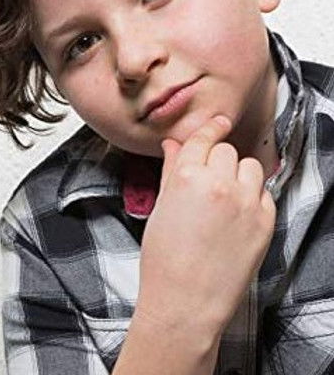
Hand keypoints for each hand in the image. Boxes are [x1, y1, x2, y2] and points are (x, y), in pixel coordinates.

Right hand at [135, 115, 275, 334]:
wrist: (185, 304)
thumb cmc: (165, 260)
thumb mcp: (160, 207)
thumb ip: (171, 170)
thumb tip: (175, 144)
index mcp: (187, 176)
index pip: (203, 138)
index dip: (210, 128)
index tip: (218, 123)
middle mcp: (219, 183)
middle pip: (226, 151)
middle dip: (217, 160)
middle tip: (209, 179)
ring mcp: (245, 202)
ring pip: (250, 167)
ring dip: (239, 175)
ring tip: (226, 197)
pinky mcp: (265, 222)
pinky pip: (264, 193)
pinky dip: (252, 198)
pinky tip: (237, 216)